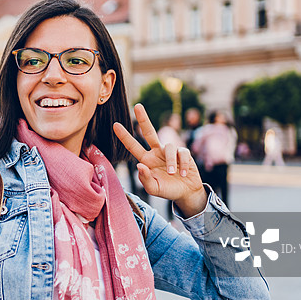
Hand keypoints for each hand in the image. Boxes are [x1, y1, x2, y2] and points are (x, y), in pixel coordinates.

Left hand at [113, 103, 207, 217]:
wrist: (186, 192)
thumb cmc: (167, 190)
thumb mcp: (154, 189)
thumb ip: (145, 179)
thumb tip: (140, 165)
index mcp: (146, 160)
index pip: (133, 146)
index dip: (124, 136)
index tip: (115, 125)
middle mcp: (156, 152)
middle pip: (149, 132)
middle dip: (144, 119)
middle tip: (137, 106)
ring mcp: (170, 152)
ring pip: (169, 147)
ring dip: (170, 162)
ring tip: (172, 174)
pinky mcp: (183, 153)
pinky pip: (182, 154)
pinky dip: (183, 165)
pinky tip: (184, 174)